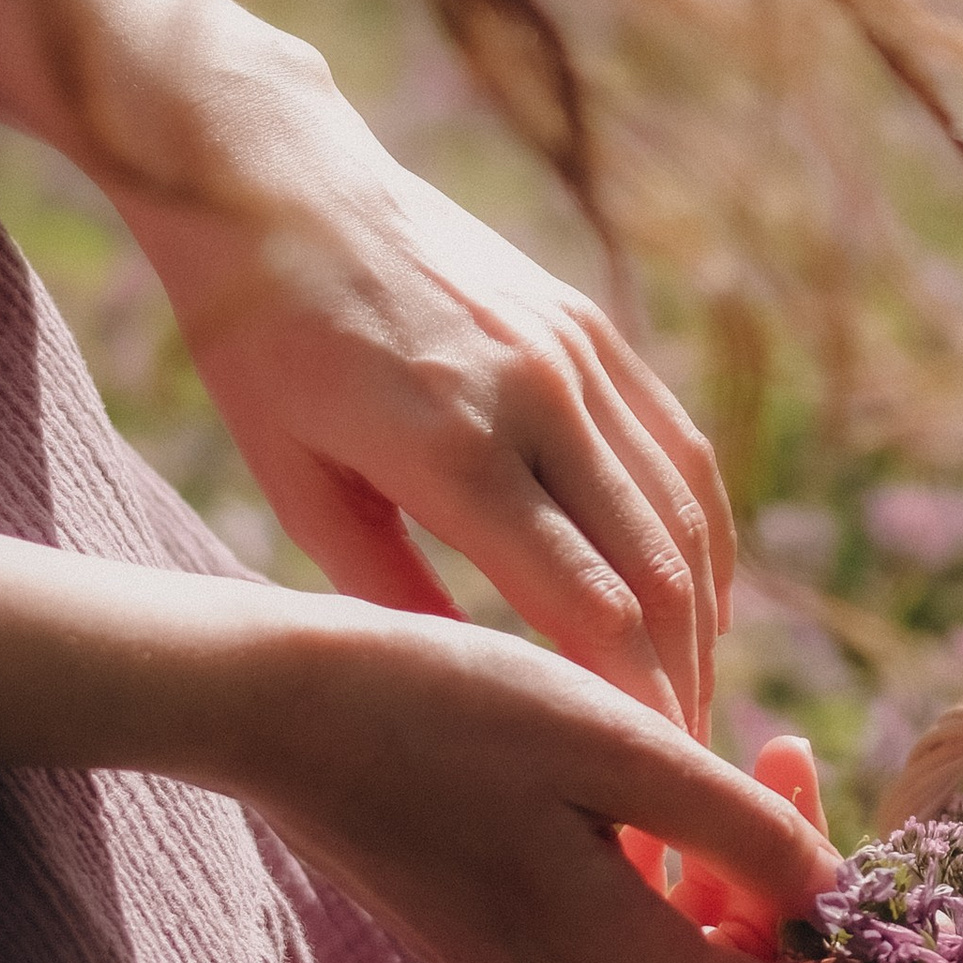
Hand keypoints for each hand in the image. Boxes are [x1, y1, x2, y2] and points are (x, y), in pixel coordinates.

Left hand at [119, 102, 733, 733]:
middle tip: (680, 772)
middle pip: (658, 575)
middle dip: (681, 686)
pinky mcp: (592, 327)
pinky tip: (700, 602)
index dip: (633, 708)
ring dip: (704, 621)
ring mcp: (576, 354)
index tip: (645, 784)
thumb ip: (388, 590)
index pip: (589, 609)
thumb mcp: (294, 482)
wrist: (278, 178)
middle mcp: (537, 398)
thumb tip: (469, 689)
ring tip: (694, 702)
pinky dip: (703, 537)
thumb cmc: (259, 344)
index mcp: (453, 450)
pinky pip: (676, 450)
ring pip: (685, 514)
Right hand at [224, 607, 854, 962]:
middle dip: (795, 885)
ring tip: (734, 749)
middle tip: (790, 751)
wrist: (277, 708)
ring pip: (682, 955)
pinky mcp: (495, 950)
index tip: (899, 882)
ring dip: (730, 867)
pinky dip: (663, 870)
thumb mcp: (619, 746)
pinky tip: (646, 779)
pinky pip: (620, 934)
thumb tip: (846, 900)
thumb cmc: (445, 707)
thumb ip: (744, 833)